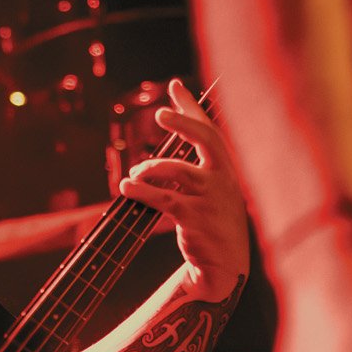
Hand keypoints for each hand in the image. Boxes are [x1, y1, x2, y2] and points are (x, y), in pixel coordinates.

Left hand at [117, 79, 251, 299]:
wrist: (225, 265)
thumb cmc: (213, 225)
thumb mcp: (212, 194)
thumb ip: (195, 171)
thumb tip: (161, 154)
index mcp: (225, 169)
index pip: (210, 129)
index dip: (192, 107)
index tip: (175, 86)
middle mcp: (222, 178)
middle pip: (207, 138)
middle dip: (184, 121)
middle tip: (159, 114)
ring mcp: (210, 197)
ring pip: (177, 170)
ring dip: (149, 168)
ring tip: (133, 176)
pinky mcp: (195, 218)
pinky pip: (164, 198)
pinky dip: (142, 191)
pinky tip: (126, 188)